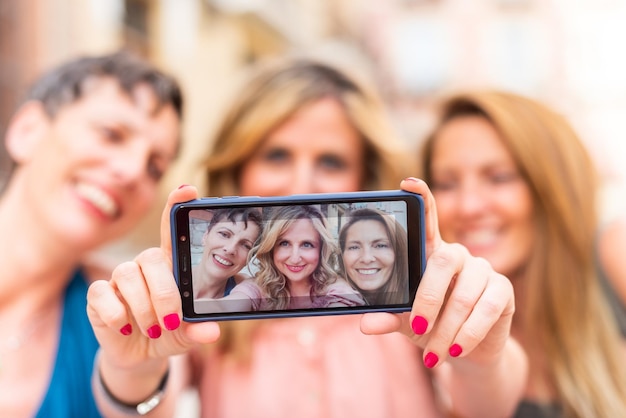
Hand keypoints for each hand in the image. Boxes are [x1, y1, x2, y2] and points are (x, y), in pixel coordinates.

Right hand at [87, 186, 220, 369]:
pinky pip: (102, 293)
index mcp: (169, 265)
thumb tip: (211, 333)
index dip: (176, 205)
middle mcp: (144, 265)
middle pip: (150, 257)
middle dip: (164, 293)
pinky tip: (125, 326)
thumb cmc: (168, 331)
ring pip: (127, 274)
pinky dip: (116, 313)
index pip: (170, 228)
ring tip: (153, 329)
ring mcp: (120, 278)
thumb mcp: (186, 333)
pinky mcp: (98, 295)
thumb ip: (197, 330)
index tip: (188, 190)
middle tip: (172, 321)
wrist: (140, 354)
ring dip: (143, 307)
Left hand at [360, 178, 514, 368]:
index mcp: (432, 255)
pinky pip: (486, 310)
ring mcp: (484, 270)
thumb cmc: (432, 327)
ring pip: (464, 294)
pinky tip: (456, 350)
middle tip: (417, 327)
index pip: (428, 219)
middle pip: (442, 260)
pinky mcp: (503, 290)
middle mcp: (459, 255)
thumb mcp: (407, 323)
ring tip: (433, 353)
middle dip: (427, 298)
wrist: (467, 353)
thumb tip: (366, 324)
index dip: (421, 198)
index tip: (407, 183)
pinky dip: (468, 334)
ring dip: (446, 329)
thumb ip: (390, 318)